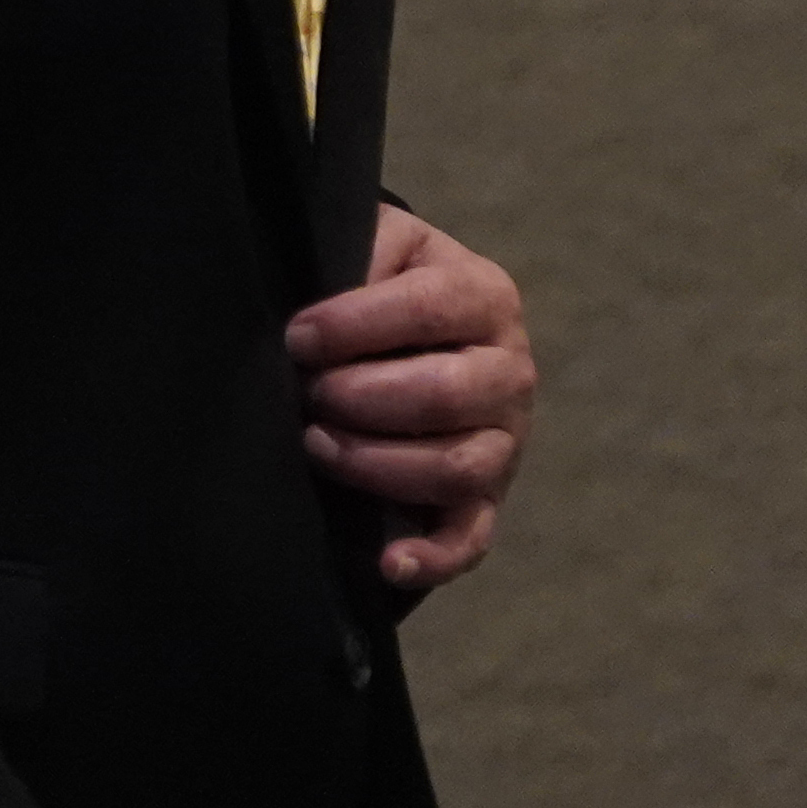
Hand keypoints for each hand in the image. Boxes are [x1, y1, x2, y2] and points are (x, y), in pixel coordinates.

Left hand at [286, 202, 533, 591]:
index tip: (296, 338)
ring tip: (317, 446)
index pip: (431, 308)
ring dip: (377, 463)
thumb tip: (316, 317)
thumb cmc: (380, 286)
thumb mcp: (375, 246)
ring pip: (456, 467)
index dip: (356, 325)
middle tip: (309, 394)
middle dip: (362, 397)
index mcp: (485, 296)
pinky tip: (388, 561)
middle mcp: (509, 370)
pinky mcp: (484, 499)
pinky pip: (470, 539)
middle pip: (447, 394)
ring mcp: (503, 441)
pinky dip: (432, 558)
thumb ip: (359, 258)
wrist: (406, 329)